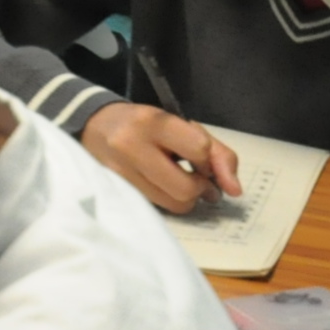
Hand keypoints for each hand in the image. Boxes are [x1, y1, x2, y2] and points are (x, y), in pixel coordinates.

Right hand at [80, 103, 242, 214]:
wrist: (94, 125)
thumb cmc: (147, 125)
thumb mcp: (183, 127)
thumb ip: (217, 154)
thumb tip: (235, 191)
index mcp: (154, 122)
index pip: (198, 150)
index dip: (207, 161)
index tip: (200, 160)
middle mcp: (131, 145)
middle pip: (186, 188)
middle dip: (198, 188)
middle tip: (195, 179)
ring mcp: (119, 170)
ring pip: (172, 204)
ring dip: (184, 198)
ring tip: (177, 182)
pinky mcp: (114, 188)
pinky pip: (156, 207)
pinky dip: (166, 200)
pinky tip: (160, 185)